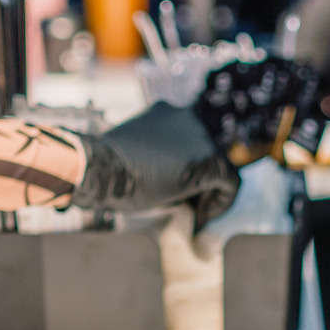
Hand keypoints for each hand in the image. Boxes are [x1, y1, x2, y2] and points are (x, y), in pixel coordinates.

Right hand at [71, 103, 240, 224]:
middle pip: (207, 153)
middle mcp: (186, 117)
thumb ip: (156, 159)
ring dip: (209, 192)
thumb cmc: (108, 169)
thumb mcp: (134, 155)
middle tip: (189, 205)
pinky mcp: (209, 159)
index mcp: (166, 113)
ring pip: (220, 167)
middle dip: (200, 181)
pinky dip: (220, 203)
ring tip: (194, 213)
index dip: (188, 170)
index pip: (191, 141)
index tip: (179, 192)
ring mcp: (200, 135)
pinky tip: (200, 217)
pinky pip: (230, 182)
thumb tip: (173, 182)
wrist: (100, 168)